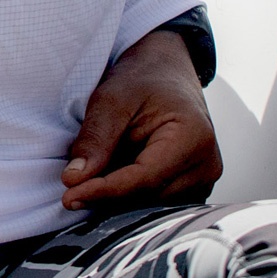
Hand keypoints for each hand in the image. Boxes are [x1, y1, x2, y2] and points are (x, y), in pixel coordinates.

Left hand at [60, 27, 221, 210]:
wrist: (167, 72)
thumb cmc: (143, 78)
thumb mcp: (112, 98)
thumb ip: (95, 139)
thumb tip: (74, 179)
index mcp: (194, 138)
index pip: (144, 179)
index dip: (104, 191)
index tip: (70, 197)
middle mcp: (206, 165)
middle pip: (149, 197)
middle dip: (107, 196)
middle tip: (69, 190)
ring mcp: (204, 179)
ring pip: (152, 205)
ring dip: (119, 198)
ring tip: (93, 178)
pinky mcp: (194, 187)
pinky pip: (158, 203)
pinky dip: (131, 196)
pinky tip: (110, 180)